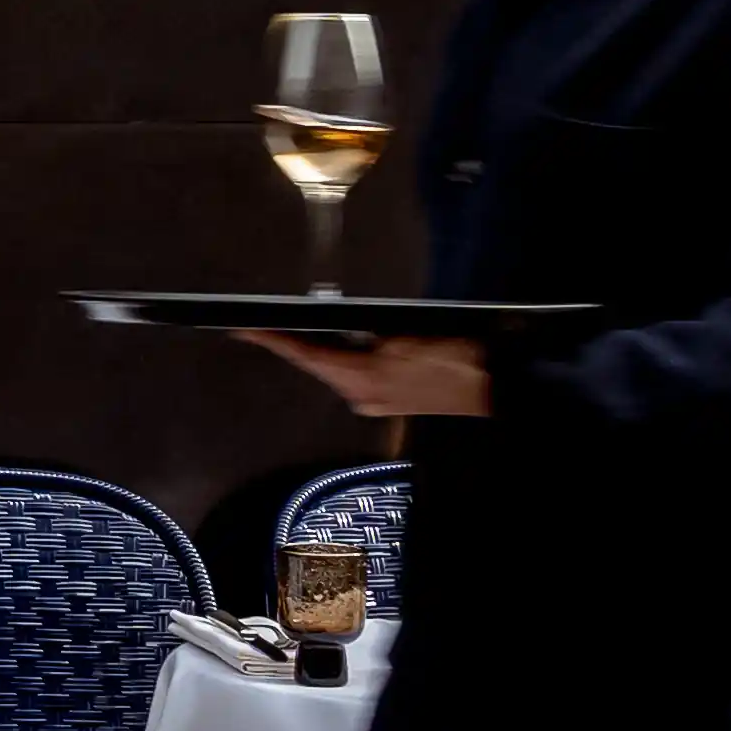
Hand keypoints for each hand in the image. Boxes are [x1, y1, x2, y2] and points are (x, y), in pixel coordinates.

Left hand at [245, 330, 492, 422]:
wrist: (489, 387)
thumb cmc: (449, 355)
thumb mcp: (402, 333)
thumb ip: (364, 331)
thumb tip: (340, 327)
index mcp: (359, 377)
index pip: (303, 354)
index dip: (271, 341)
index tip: (241, 331)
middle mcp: (359, 395)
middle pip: (315, 364)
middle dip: (293, 344)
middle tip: (262, 326)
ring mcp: (373, 403)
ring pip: (334, 371)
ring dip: (319, 352)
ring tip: (297, 331)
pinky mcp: (387, 404)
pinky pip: (353, 377)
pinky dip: (343, 361)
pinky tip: (344, 346)